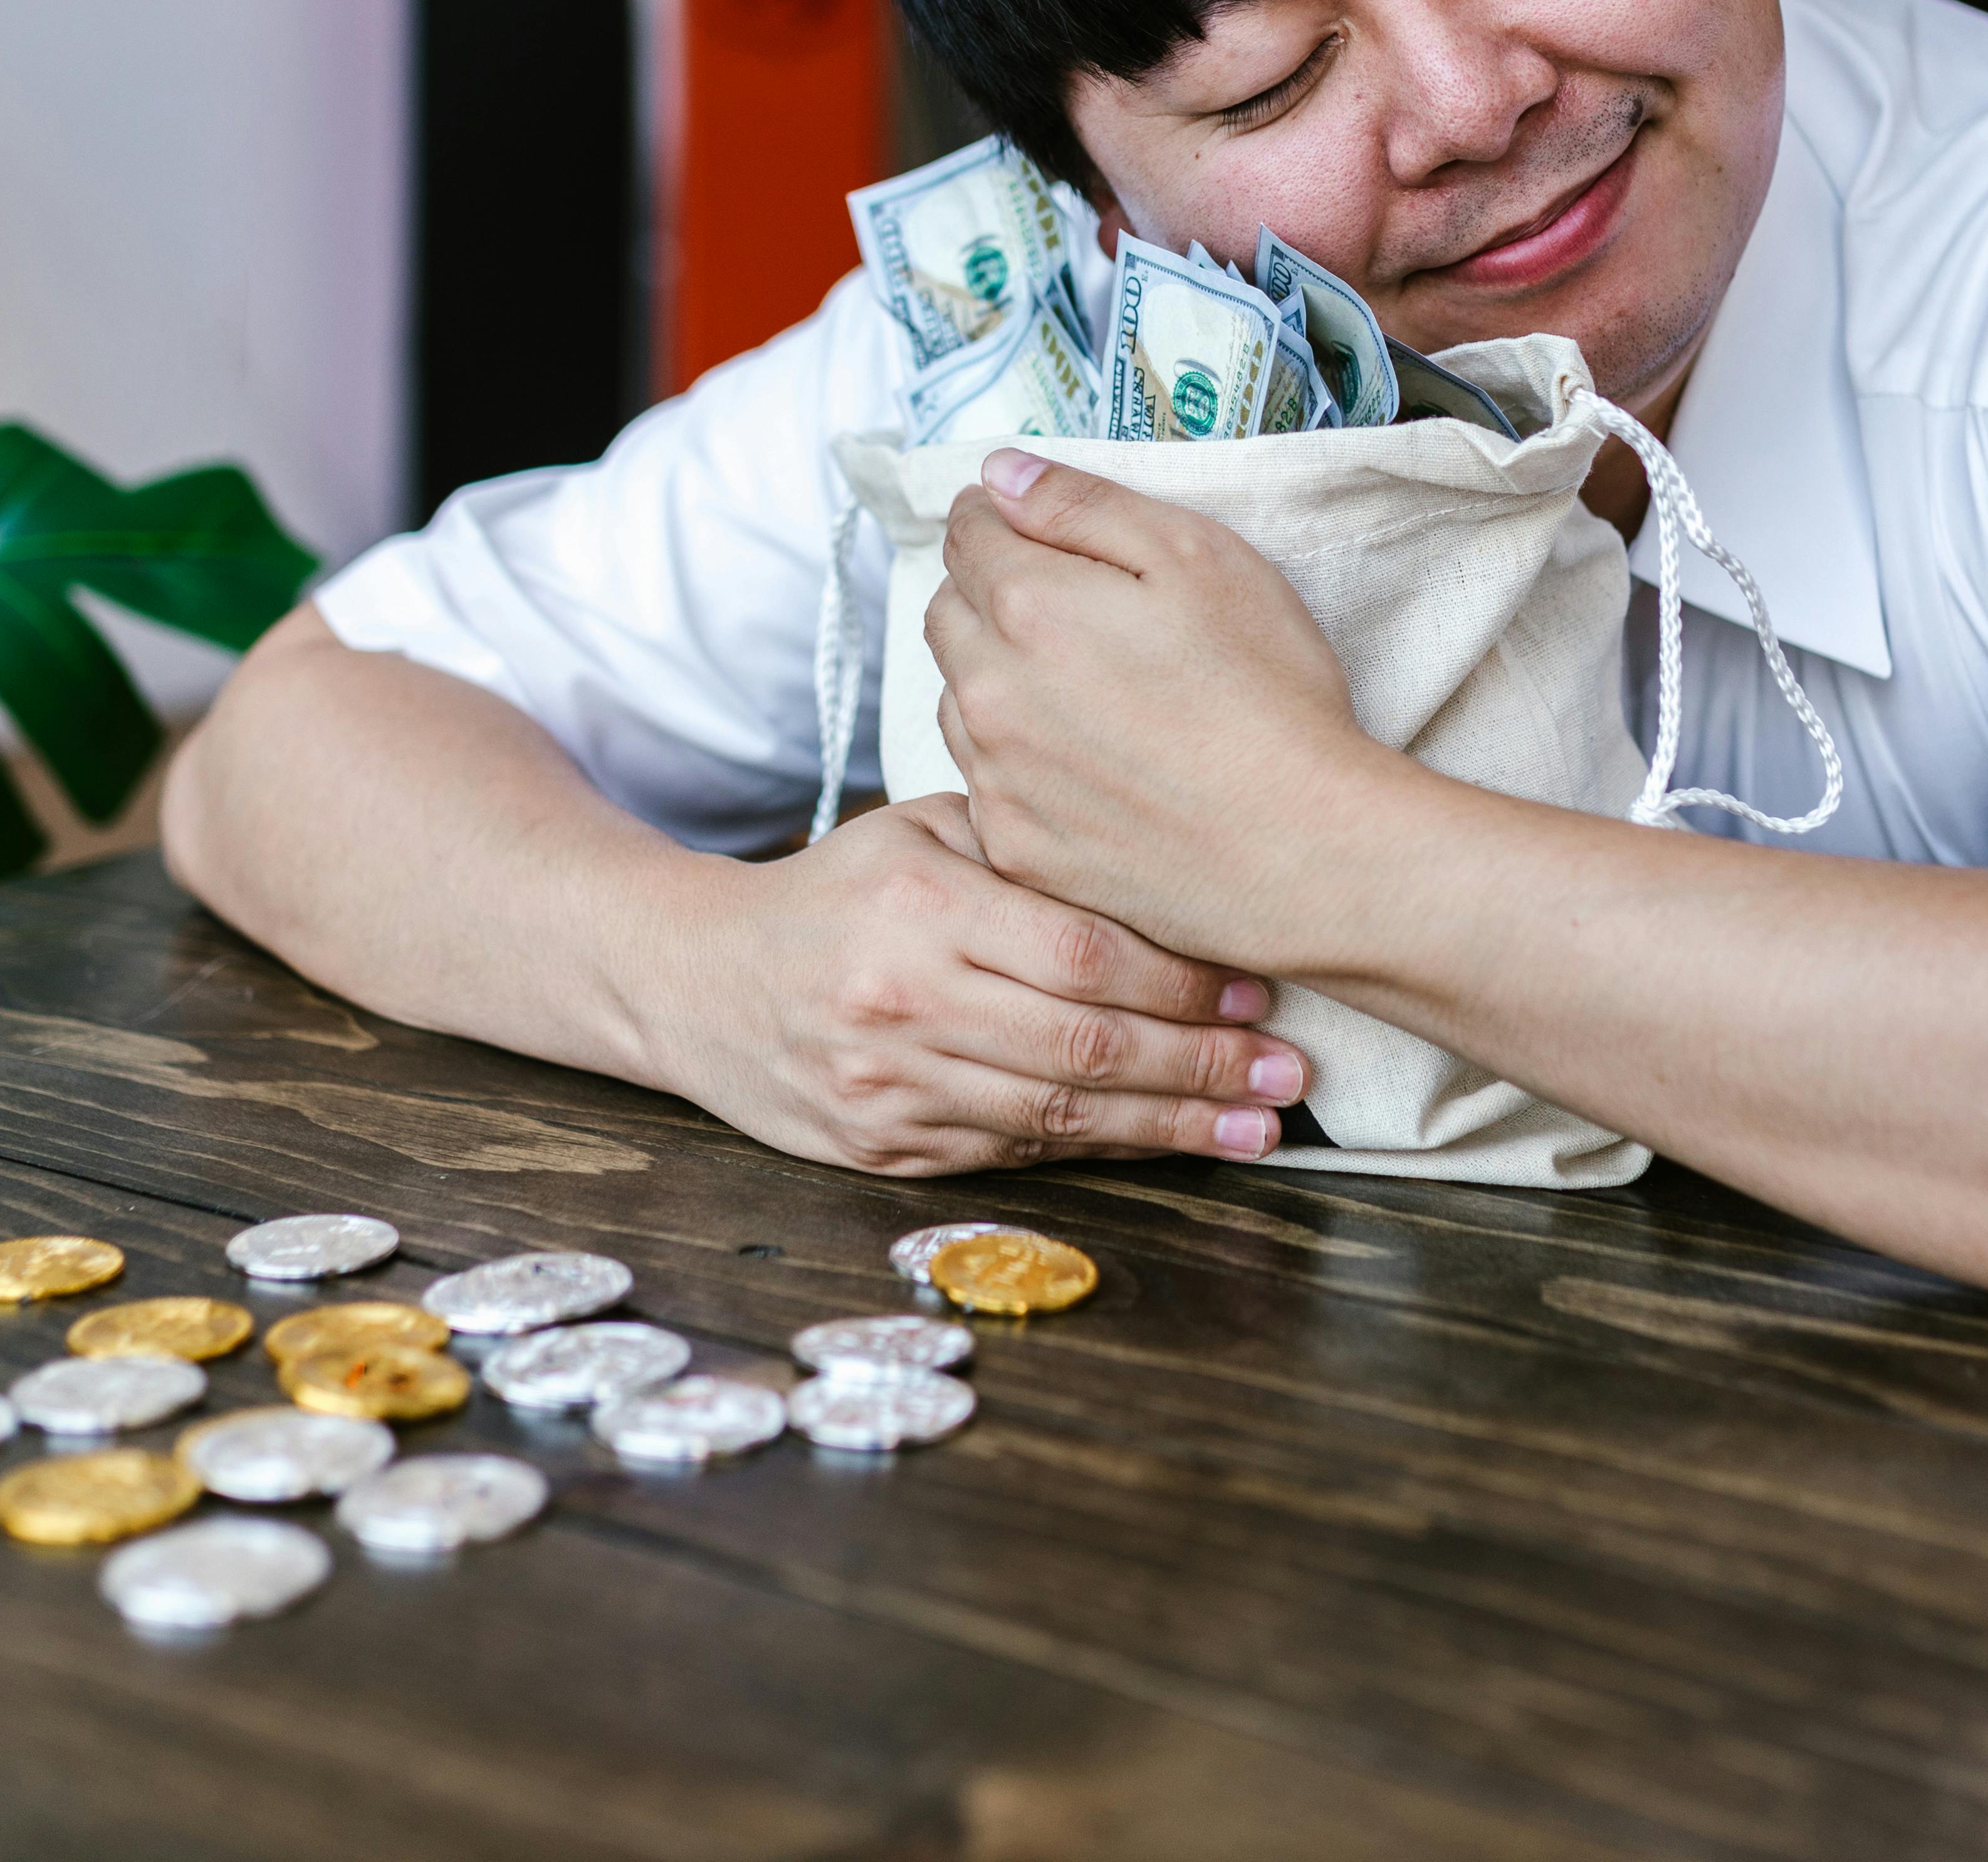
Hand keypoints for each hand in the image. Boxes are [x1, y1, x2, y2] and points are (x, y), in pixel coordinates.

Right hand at [671, 791, 1303, 1172]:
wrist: (698, 981)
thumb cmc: (837, 892)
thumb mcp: (919, 834)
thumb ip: (1027, 851)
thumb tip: (1171, 871)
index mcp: (919, 910)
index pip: (1083, 955)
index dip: (1183, 979)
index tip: (1260, 985)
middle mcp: (903, 1005)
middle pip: (1085, 1046)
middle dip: (1202, 1064)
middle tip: (1289, 1073)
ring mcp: (891, 1091)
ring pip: (1058, 1115)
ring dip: (1172, 1126)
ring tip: (1259, 1126)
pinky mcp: (883, 1153)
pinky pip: (1014, 1152)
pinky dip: (1100, 1150)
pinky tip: (1167, 1142)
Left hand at [929, 449, 1402, 954]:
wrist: (1304, 851)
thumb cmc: (1269, 696)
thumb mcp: (1199, 557)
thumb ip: (1083, 504)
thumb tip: (998, 473)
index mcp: (1029, 606)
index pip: (964, 531)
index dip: (1000, 515)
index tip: (1032, 523)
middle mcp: (990, 692)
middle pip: (947, 611)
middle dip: (990, 591)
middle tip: (1072, 605)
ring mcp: (996, 778)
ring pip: (958, 697)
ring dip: (996, 675)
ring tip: (1086, 687)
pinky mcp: (1014, 847)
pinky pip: (983, 780)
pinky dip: (1015, 758)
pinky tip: (1087, 760)